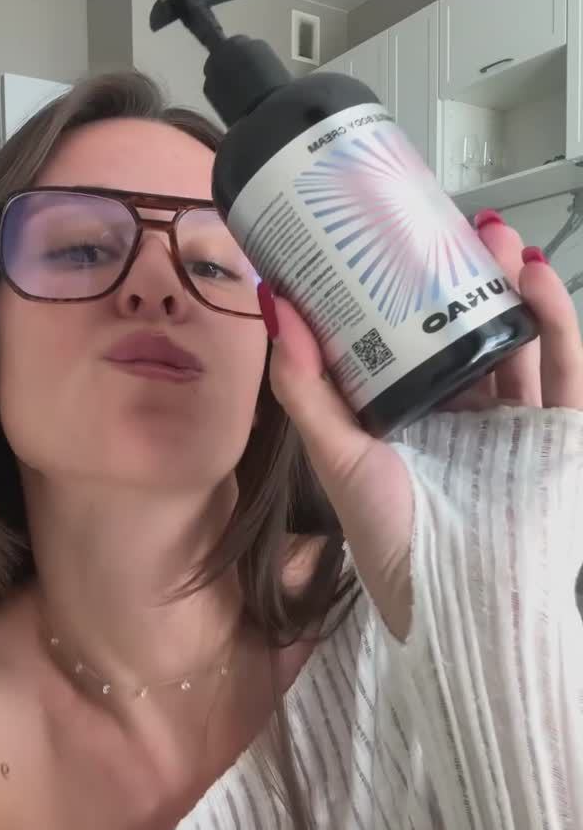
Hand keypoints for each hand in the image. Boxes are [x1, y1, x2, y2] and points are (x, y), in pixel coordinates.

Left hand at [264, 217, 582, 640]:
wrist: (460, 602)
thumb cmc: (392, 537)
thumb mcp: (338, 454)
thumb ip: (306, 386)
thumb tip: (275, 303)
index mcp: (409, 416)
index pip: (410, 340)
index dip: (407, 292)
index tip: (396, 241)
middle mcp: (463, 415)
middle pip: (468, 331)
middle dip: (463, 277)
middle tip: (449, 227)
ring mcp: (514, 424)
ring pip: (519, 339)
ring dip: (509, 284)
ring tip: (495, 237)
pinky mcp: (558, 436)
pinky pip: (565, 369)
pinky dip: (556, 321)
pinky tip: (535, 277)